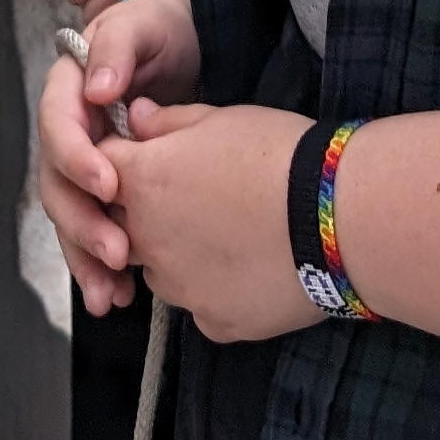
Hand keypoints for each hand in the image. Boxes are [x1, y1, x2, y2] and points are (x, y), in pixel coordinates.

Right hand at [37, 0, 199, 315]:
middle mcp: (70, 131)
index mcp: (69, 90)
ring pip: (70, 217)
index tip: (108, 186)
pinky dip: (101, 266)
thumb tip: (97, 87)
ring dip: (85, 258)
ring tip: (112, 294)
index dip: (76, 159)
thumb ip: (118, 47)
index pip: (57, 127)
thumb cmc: (165, 28)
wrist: (190, 45)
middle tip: (118, 252)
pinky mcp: (107, 190)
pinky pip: (94, 230)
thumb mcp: (145, 24)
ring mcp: (85, 164)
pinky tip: (120, 294)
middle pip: (56, 183)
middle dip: (82, 223)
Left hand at [111, 101, 310, 343]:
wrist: (336, 218)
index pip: (103, 169)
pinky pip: (198, 303)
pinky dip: (214, 287)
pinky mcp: (213, 323)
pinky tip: (249, 267)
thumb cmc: (278, 154)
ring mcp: (179, 289)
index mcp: (142, 181)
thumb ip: (167, 123)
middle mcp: (147, 240)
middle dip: (147, 210)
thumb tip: (134, 117)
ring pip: (159, 268)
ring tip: (228, 231)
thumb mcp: (220, 119)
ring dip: (175, 252)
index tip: (157, 156)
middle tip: (198, 195)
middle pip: (124, 224)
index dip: (127, 160)